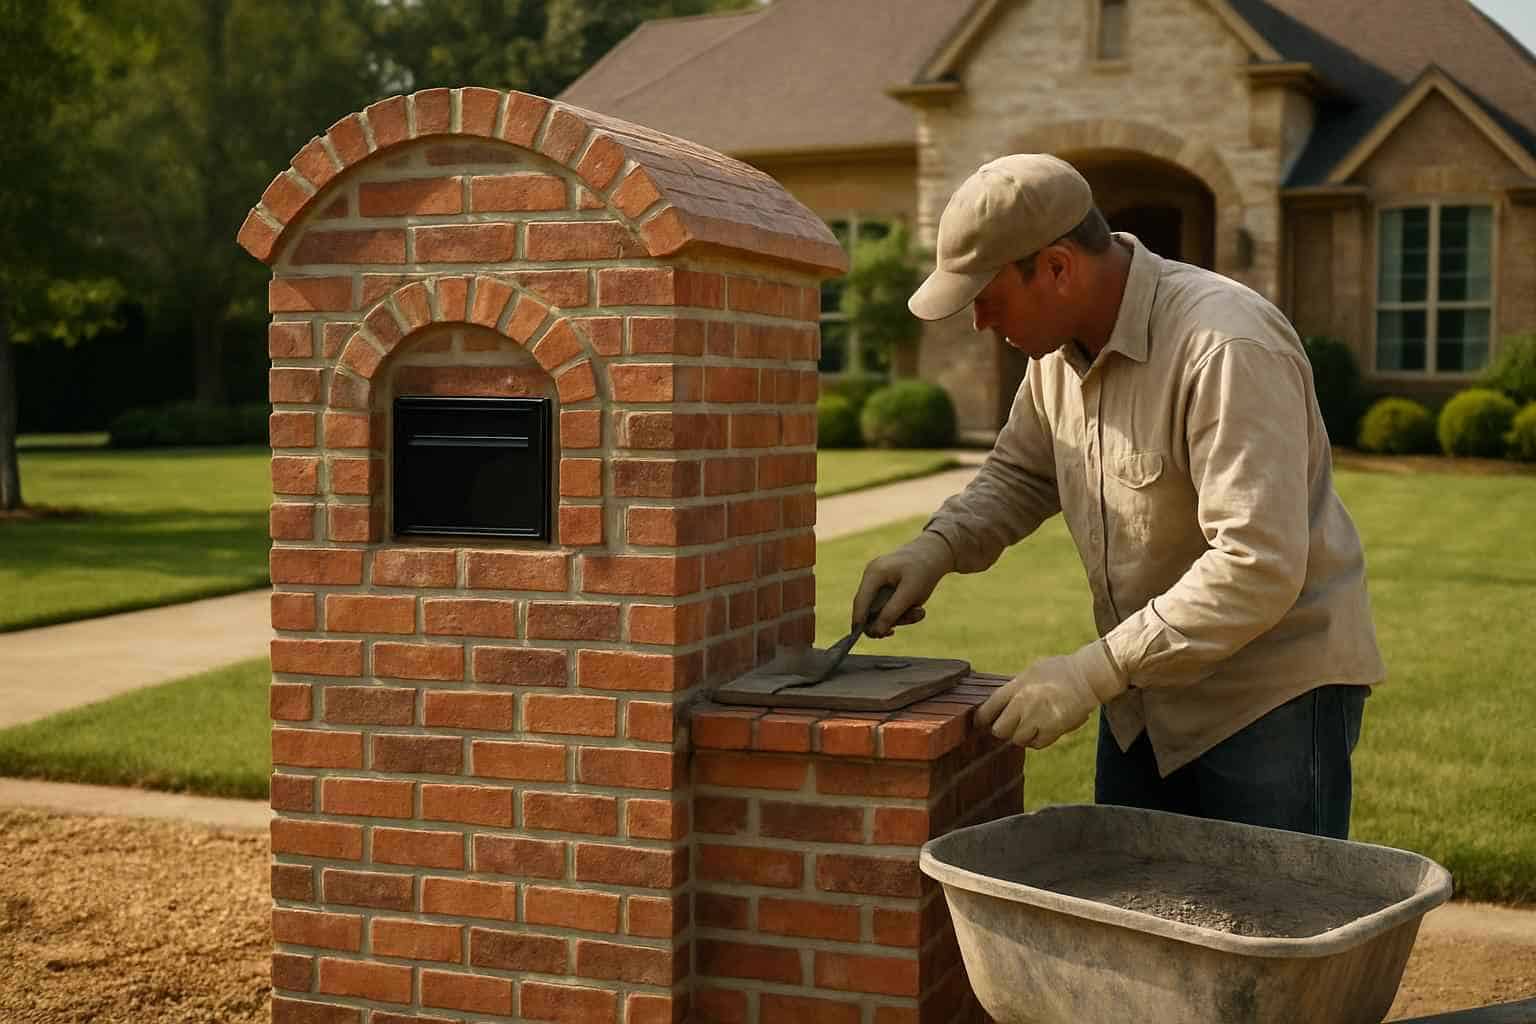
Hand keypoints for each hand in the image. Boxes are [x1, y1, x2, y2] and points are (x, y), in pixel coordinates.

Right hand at [852, 531, 955, 637]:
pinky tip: (916, 608)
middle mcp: (871, 576)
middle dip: (890, 619)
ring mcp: (877, 580)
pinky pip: (887, 605)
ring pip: (880, 610)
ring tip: (920, 611)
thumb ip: (892, 612)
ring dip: (900, 616)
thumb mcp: (911, 593)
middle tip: (907, 623)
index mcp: (874, 573)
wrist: (935, 552)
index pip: (860, 602)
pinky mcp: (885, 585)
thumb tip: (876, 632)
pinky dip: (901, 610)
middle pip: (870, 609)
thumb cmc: (924, 570)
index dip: (859, 621)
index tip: (862, 637)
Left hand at [976, 642, 1126, 748]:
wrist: (1087, 677)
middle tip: (1009, 726)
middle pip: (999, 730)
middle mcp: (1023, 703)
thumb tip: (1002, 701)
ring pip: (1018, 740)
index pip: (988, 708)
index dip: (981, 719)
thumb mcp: (1033, 671)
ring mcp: (1037, 718)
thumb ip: (1016, 687)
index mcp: (1016, 686)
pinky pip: (1036, 744)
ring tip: (1031, 726)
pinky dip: (1037, 741)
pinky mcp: (1052, 729)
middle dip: (1003, 730)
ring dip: (1022, 736)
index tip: (981, 723)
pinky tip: (1043, 729)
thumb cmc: (1061, 671)